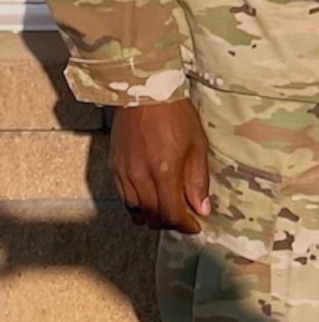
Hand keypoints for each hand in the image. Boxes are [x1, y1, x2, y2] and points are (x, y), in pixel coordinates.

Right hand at [109, 100, 210, 234]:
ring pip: (135, 210)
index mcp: (164, 172)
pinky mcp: (114, 168)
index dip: (183, 225)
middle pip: (151, 216)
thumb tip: (202, 209)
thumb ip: (197, 180)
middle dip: (169, 223)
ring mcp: (124, 174)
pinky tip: (149, 198)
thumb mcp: (197, 146)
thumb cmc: (176, 116)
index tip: (195, 227)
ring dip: (152, 216)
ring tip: (167, 210)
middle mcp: (140, 177)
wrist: (145, 94)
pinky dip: (137, 204)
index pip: (170, 214)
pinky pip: (124, 197)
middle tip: (183, 219)